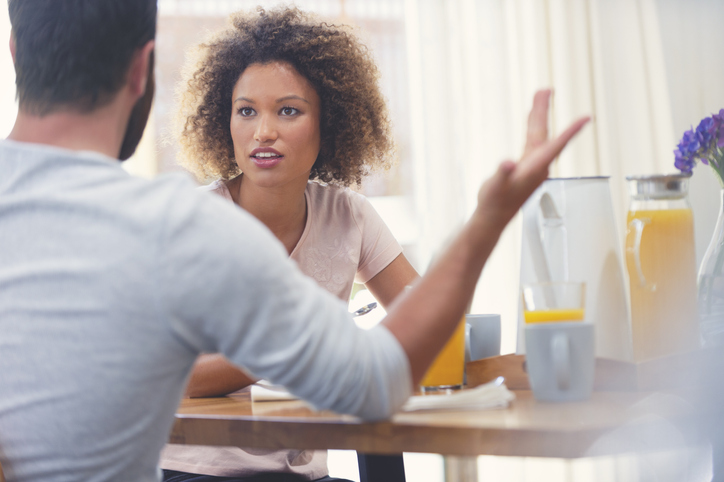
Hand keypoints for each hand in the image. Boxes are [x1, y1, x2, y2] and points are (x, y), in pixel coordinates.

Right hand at [474, 90, 588, 230]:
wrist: (492, 217)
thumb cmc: (495, 203)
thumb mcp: (495, 186)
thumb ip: (502, 173)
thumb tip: (507, 163)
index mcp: (534, 168)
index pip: (556, 145)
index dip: (571, 131)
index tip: (586, 118)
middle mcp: (537, 166)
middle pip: (544, 133)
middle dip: (544, 111)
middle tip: (546, 90)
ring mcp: (532, 166)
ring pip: (538, 136)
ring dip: (539, 116)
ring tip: (539, 97)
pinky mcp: (526, 167)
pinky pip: (532, 142)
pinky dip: (532, 127)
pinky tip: (531, 121)